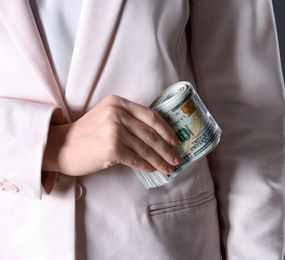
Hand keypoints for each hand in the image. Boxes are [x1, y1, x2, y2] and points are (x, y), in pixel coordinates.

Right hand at [42, 95, 180, 175]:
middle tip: (176, 158)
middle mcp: (116, 113)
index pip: (150, 115)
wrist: (60, 147)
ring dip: (160, 160)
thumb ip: (128, 120)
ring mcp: (113, 130)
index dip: (166, 129)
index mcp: (118, 102)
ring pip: (145, 148)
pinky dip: (146, 166)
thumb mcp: (106, 117)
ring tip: (169, 168)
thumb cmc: (86, 135)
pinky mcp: (111, 148)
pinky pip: (135, 159)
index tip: (175, 140)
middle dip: (166, 148)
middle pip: (150, 133)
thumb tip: (158, 137)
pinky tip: (153, 170)